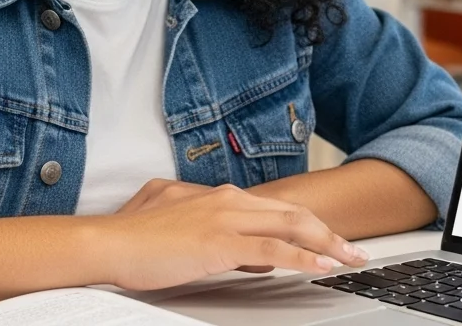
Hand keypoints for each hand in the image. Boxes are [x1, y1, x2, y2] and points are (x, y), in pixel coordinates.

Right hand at [93, 184, 369, 290]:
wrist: (107, 243)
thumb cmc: (134, 239)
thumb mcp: (178, 222)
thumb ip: (213, 230)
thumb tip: (249, 253)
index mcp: (217, 195)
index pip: (275, 208)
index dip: (307, 224)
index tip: (329, 239)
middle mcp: (226, 199)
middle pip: (292, 213)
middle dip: (329, 233)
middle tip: (354, 250)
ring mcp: (225, 218)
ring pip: (290, 226)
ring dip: (327, 243)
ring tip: (349, 258)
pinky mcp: (219, 242)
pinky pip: (272, 249)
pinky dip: (302, 257)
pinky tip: (321, 266)